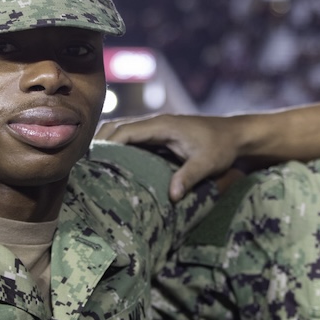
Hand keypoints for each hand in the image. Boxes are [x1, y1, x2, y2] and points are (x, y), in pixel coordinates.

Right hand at [96, 114, 238, 200]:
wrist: (236, 135)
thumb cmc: (222, 146)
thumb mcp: (208, 163)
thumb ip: (189, 176)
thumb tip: (172, 196)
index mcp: (161, 125)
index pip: (124, 131)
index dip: (105, 145)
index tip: (90, 162)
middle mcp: (155, 123)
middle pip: (116, 128)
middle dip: (98, 144)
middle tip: (83, 168)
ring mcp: (156, 128)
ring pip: (122, 132)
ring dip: (107, 146)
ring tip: (92, 168)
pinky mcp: (159, 135)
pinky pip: (132, 139)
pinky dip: (119, 148)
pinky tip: (114, 167)